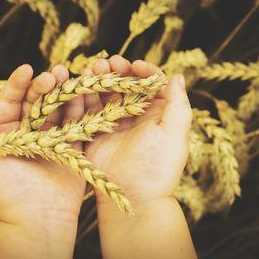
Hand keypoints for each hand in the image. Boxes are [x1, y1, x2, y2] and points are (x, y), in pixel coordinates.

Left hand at [0, 65, 85, 251]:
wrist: (38, 219)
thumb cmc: (7, 194)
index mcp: (6, 134)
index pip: (10, 102)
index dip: (17, 84)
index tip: (26, 69)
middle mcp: (29, 133)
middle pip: (36, 101)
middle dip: (43, 84)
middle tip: (54, 73)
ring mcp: (52, 139)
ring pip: (57, 107)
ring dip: (63, 90)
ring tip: (69, 75)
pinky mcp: (72, 146)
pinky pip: (77, 122)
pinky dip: (81, 106)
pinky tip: (83, 91)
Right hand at [84, 55, 191, 209]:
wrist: (134, 196)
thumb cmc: (159, 166)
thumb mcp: (175, 134)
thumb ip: (178, 104)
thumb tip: (177, 76)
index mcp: (156, 114)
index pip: (150, 84)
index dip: (143, 71)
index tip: (134, 65)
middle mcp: (135, 116)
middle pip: (125, 85)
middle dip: (116, 71)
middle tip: (108, 63)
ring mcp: (113, 124)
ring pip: (105, 94)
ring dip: (99, 80)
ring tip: (92, 69)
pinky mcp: (95, 133)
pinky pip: (88, 109)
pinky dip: (84, 96)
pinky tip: (80, 86)